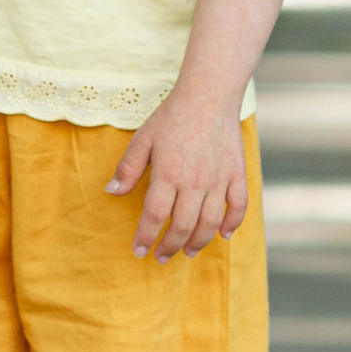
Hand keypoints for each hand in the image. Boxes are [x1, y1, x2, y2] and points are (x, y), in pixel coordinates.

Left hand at [107, 90, 247, 261]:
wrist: (209, 94)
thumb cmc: (172, 115)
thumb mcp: (143, 138)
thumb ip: (128, 167)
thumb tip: (112, 191)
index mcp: (168, 174)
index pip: (155, 216)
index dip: (146, 237)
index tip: (139, 251)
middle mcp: (194, 182)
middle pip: (182, 226)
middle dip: (170, 246)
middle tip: (162, 256)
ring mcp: (218, 179)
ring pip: (209, 223)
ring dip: (199, 242)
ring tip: (189, 252)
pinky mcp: (236, 174)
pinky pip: (238, 206)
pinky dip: (233, 224)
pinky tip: (224, 235)